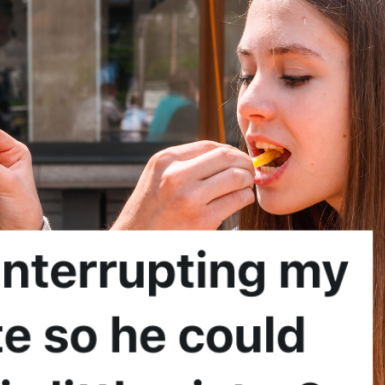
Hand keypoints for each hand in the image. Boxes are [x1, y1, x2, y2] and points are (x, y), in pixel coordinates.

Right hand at [112, 141, 254, 229]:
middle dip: (244, 162)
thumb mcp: (157, 176)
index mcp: (165, 160)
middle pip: (227, 157)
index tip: (236, 160)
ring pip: (237, 176)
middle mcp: (176, 176)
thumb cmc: (150, 210)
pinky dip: (245, 198)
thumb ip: (184, 163)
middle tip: (249, 171)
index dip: (229, 151)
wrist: (135, 239)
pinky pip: (238, 199)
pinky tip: (240, 201)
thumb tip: (224, 155)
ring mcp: (190, 198)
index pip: (209, 145)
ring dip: (247, 181)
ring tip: (244, 187)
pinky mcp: (203, 219)